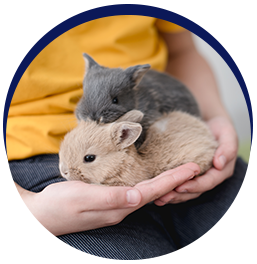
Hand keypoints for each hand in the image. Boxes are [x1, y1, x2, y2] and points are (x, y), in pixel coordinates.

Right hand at [18, 162, 198, 235]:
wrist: (42, 214)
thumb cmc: (59, 206)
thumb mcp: (81, 199)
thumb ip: (109, 198)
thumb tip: (136, 197)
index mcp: (118, 206)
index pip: (153, 191)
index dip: (173, 180)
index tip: (192, 169)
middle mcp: (121, 206)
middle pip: (155, 191)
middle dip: (176, 179)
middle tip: (193, 167)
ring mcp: (116, 203)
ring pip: (148, 191)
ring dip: (166, 181)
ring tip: (180, 171)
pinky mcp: (109, 198)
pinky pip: (137, 190)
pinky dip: (150, 183)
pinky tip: (153, 178)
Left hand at [154, 116, 237, 204]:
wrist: (211, 122)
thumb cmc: (221, 128)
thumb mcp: (227, 134)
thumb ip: (227, 149)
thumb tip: (219, 164)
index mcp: (221, 171)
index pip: (207, 183)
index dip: (194, 186)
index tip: (180, 187)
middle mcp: (209, 176)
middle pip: (195, 191)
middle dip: (179, 195)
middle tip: (164, 196)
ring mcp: (198, 176)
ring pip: (186, 190)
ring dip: (172, 195)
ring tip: (158, 198)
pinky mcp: (188, 172)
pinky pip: (180, 182)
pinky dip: (170, 186)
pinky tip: (159, 189)